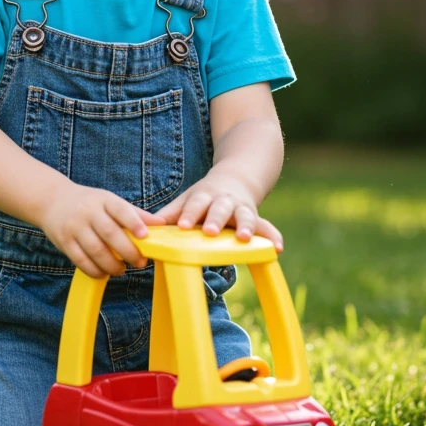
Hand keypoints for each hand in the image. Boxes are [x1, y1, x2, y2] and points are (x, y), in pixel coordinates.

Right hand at [40, 182, 159, 278]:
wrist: (53, 201)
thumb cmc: (89, 203)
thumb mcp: (110, 201)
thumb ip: (134, 213)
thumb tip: (161, 224)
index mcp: (104, 200)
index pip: (121, 209)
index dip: (134, 223)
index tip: (145, 236)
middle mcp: (88, 212)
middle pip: (110, 234)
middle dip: (128, 251)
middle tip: (140, 262)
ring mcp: (75, 227)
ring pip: (95, 250)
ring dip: (112, 265)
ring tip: (121, 270)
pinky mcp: (64, 242)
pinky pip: (80, 260)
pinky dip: (94, 270)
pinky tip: (104, 273)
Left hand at [146, 173, 283, 251]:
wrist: (236, 177)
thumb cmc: (205, 196)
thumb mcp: (187, 199)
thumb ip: (170, 213)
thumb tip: (149, 227)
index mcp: (205, 196)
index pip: (195, 204)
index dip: (189, 214)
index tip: (182, 226)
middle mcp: (224, 201)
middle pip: (220, 209)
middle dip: (215, 220)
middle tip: (209, 232)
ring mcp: (242, 208)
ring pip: (244, 216)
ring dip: (245, 226)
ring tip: (243, 238)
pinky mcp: (256, 218)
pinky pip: (267, 227)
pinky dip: (273, 237)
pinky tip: (277, 248)